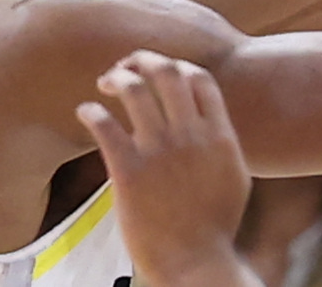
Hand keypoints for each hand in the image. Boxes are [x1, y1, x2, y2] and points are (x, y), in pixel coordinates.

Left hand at [76, 52, 254, 286]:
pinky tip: (86, 111)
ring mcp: (160, 151)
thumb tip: (215, 128)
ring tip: (107, 81)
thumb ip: (224, 146)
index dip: (179, 66)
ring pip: (135, 90)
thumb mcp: (235, 177)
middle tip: (129, 64)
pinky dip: (92, 111)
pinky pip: (106, 126)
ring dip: (118, 77)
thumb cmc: (215, 227)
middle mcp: (191, 134)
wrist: (194, 261)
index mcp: (219, 134)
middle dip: (145, 60)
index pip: (200, 79)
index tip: (162, 72)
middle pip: (168, 73)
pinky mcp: (129, 171)